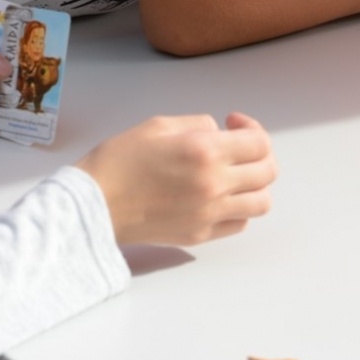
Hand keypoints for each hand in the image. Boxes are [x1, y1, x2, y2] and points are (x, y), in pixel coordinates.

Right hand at [76, 113, 275, 245]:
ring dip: (255, 185)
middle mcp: (215, 184)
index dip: (251, 127)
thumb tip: (221, 132)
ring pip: (262, 202)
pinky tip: (222, 198)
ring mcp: (210, 213)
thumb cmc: (117, 162)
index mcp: (205, 152)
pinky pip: (240, 223)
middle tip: (240, 148)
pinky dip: (239, 209)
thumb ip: (198, 125)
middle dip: (260, 154)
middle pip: (268, 171)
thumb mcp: (158, 126)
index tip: (233, 124)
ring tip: (236, 176)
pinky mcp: (200, 235)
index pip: (259, 142)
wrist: (91, 205)